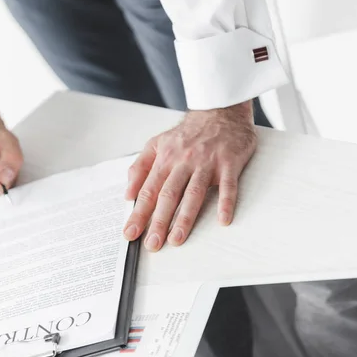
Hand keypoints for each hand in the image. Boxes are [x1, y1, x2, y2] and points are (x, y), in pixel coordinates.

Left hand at [123, 101, 256, 251]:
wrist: (219, 111)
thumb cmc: (188, 133)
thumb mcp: (156, 144)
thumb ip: (140, 167)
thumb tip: (128, 193)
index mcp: (165, 159)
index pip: (148, 191)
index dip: (138, 213)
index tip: (130, 233)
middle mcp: (184, 161)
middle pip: (168, 195)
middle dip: (158, 221)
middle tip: (152, 244)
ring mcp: (207, 162)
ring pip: (194, 193)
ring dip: (185, 218)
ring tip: (177, 239)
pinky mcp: (229, 163)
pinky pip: (228, 185)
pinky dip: (226, 203)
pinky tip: (222, 220)